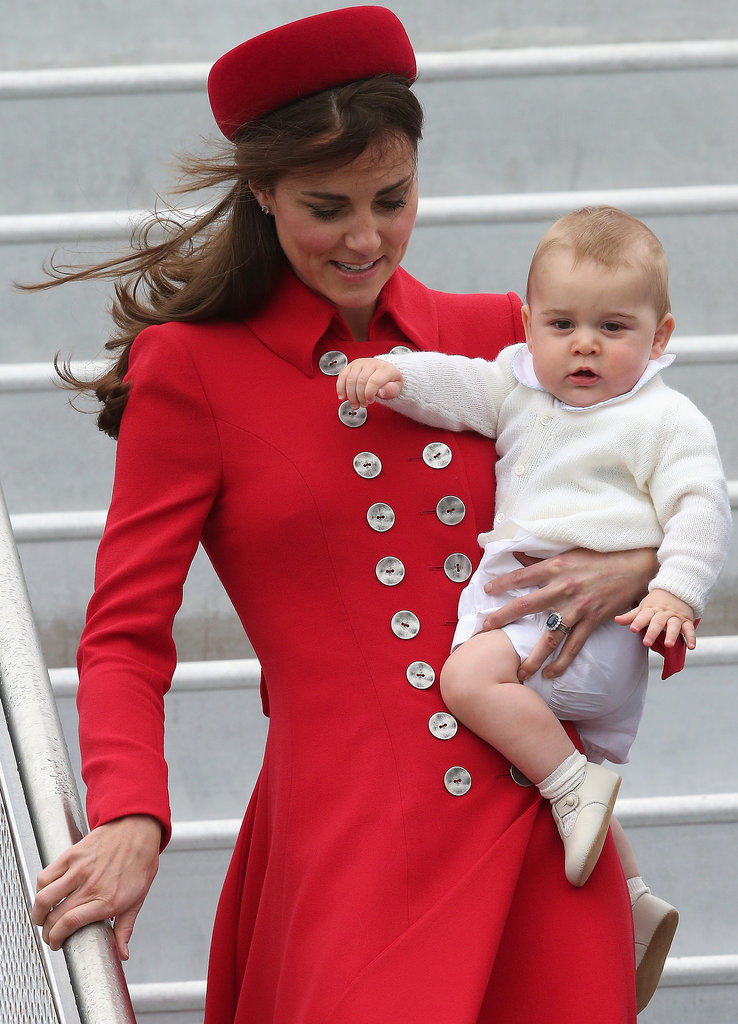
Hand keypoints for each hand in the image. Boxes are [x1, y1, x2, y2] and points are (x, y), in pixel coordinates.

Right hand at [32, 814, 161, 960]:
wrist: (137, 829)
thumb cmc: (140, 862)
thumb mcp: (137, 899)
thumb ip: (125, 929)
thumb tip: (122, 954)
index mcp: (107, 900)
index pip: (70, 924)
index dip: (57, 938)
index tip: (56, 943)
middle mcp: (91, 886)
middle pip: (55, 916)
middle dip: (47, 931)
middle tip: (49, 934)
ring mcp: (79, 869)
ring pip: (44, 897)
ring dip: (37, 913)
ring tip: (41, 918)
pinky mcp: (72, 855)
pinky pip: (46, 875)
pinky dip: (40, 888)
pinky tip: (45, 894)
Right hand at [336, 358, 402, 407]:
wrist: (384, 370)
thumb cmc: (390, 380)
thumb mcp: (396, 387)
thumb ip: (391, 391)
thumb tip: (381, 392)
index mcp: (384, 368)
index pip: (374, 381)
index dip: (369, 394)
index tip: (370, 401)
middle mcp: (371, 364)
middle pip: (360, 381)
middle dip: (360, 397)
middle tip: (363, 404)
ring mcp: (360, 363)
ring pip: (350, 379)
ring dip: (351, 395)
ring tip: (355, 403)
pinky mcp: (351, 365)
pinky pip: (342, 376)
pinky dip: (340, 388)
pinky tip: (342, 396)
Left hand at [481, 547, 657, 679]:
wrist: (634, 566)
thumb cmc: (600, 556)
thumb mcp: (568, 552)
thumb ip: (541, 559)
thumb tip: (516, 556)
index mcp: (554, 568)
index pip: (520, 576)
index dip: (501, 584)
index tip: (486, 591)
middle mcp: (562, 588)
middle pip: (525, 606)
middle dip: (502, 618)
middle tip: (484, 630)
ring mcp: (577, 608)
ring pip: (549, 636)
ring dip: (533, 656)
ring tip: (519, 672)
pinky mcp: (592, 621)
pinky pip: (574, 646)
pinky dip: (562, 663)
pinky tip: (550, 674)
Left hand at [614, 588, 695, 648]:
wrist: (677, 590)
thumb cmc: (656, 602)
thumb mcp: (643, 607)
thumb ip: (631, 616)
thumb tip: (616, 620)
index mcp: (651, 609)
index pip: (643, 615)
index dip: (638, 622)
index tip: (633, 629)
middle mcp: (663, 613)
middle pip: (657, 622)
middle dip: (652, 632)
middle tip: (646, 643)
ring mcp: (675, 617)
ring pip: (674, 625)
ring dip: (671, 635)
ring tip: (668, 644)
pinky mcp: (686, 621)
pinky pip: (689, 629)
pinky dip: (691, 637)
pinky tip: (691, 647)